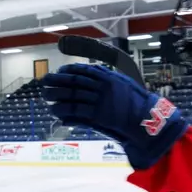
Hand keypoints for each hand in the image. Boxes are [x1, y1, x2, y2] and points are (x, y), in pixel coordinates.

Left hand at [40, 64, 187, 169]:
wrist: (146, 121)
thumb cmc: (136, 103)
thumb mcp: (124, 83)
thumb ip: (108, 77)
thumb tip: (93, 73)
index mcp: (109, 76)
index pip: (83, 70)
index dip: (68, 70)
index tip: (59, 71)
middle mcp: (103, 87)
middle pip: (74, 82)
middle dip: (57, 81)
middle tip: (45, 81)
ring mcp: (100, 101)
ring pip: (72, 96)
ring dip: (57, 96)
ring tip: (46, 96)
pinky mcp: (98, 115)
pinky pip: (76, 111)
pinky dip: (64, 111)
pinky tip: (56, 111)